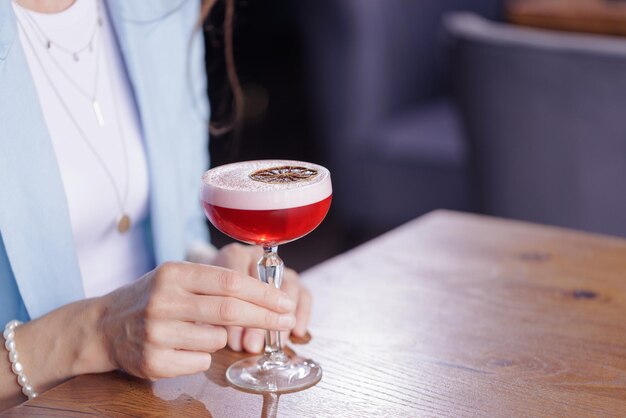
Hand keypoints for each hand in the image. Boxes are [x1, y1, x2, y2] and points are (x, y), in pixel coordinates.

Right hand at [98, 261, 295, 379]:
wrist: (103, 326)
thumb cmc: (151, 297)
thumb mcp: (176, 277)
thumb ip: (214, 281)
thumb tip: (266, 293)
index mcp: (173, 274)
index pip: (229, 282)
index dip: (262, 293)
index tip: (284, 301)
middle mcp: (163, 301)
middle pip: (229, 310)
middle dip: (265, 317)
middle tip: (286, 321)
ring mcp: (156, 333)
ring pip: (217, 339)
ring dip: (223, 336)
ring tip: (199, 329)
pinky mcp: (153, 362)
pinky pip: (201, 361)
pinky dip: (203, 354)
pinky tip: (183, 346)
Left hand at [213, 243, 311, 352]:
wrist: (219, 279)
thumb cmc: (212, 292)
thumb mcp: (208, 300)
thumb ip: (218, 318)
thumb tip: (238, 342)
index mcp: (233, 255)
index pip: (237, 281)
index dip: (236, 314)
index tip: (233, 341)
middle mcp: (258, 256)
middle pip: (266, 284)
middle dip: (261, 320)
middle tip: (254, 345)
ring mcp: (279, 266)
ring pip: (289, 287)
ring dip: (282, 318)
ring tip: (275, 343)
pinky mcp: (292, 278)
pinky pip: (304, 294)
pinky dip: (302, 314)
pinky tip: (296, 333)